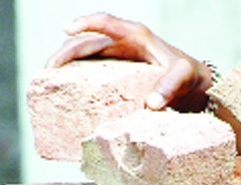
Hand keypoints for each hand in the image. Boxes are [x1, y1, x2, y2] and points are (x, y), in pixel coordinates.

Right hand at [46, 13, 212, 111]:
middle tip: (47, 70)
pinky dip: (76, 79)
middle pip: (86, 42)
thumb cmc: (188, 74)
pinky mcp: (114, 74)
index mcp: (136, 36)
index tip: (68, 29)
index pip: (106, 22)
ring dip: (65, 67)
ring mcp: (116, 58)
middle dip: (64, 53)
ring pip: (84, 57)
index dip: (86, 23)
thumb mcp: (183, 76)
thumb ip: (169, 86)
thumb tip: (151, 104)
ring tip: (48, 83)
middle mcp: (122, 44)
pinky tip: (65, 94)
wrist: (193, 84)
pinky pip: (90, 72)